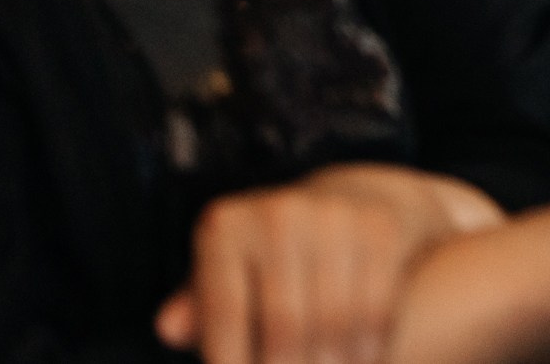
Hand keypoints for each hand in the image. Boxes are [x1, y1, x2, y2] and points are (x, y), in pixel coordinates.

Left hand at [157, 164, 500, 363]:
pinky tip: (360, 362)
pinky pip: (376, 307)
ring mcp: (334, 216)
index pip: (225, 313)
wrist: (347, 201)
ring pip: (333, 321)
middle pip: (283, 324)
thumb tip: (169, 329)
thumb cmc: (269, 256)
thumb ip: (200, 306)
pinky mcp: (380, 226)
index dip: (231, 360)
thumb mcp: (227, 272)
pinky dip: (368, 350)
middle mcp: (279, 213)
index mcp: (227, 225)